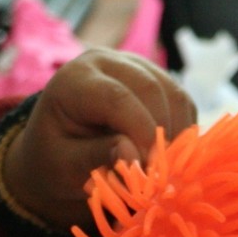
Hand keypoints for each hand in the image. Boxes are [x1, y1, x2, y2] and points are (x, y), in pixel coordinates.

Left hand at [5, 49, 196, 228]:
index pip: (115, 97)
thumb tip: (134, 158)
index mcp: (74, 79)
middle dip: (160, 134)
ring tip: (163, 168)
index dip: (139, 131)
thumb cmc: (55, 156)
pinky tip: (168, 154)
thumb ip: (95, 157)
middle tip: (159, 174)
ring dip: (176, 134)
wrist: (59, 143)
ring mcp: (134, 65)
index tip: (149, 168)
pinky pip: (182, 101)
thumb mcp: (63, 165)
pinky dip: (182, 130)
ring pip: (172, 93)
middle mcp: (106, 62)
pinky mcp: (156, 77)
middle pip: (149, 88)